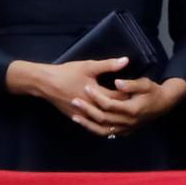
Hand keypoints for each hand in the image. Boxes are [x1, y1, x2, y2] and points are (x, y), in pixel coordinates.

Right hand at [7, 57, 130, 123]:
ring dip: (113, 117)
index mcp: (95, 94)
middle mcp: (89, 108)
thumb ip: (108, 65)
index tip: (140, 93)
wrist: (44, 83)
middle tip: (137, 104)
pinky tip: (110, 121)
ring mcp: (81, 115)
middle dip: (123, 107)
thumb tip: (126, 61)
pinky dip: (101, 123)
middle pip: (111, 111)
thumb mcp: (89, 66)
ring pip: (101, 121)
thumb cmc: (67, 73)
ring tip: (126, 113)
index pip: (117, 98)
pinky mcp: (75, 117)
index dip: (129, 96)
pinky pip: (91, 124)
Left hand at [73, 77, 185, 137]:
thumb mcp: (145, 84)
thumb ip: (130, 84)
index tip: (86, 88)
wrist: (164, 104)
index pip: (109, 104)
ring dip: (87, 124)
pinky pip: (107, 133)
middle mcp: (127, 122)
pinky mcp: (125, 132)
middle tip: (74, 100)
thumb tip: (116, 82)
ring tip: (75, 116)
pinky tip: (87, 124)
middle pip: (102, 118)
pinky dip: (95, 129)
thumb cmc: (154, 91)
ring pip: (102, 129)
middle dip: (87, 109)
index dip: (96, 96)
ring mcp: (126, 129)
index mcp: (132, 109)